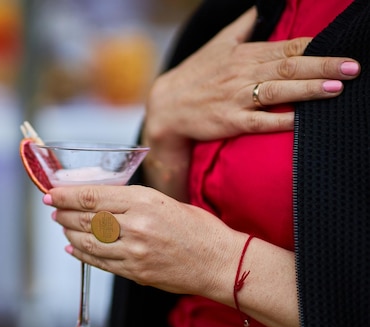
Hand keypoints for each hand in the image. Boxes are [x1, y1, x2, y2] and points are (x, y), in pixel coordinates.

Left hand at [44, 185, 301, 326]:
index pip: (93, 197)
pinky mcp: (135, 273)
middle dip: (63, 213)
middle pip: (85, 218)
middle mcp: (136, 225)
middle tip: (52, 210)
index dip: (66, 195)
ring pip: (87, 242)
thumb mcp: (165, 202)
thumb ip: (132, 201)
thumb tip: (99, 200)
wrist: (220, 263)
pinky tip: (72, 248)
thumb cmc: (199, 229)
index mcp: (144, 200)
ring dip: (68, 233)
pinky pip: (99, 262)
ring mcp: (134, 252)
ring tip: (62, 227)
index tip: (51, 193)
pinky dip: (81, 254)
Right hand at [144, 7, 360, 145]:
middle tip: (352, 66)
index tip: (344, 47)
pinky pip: (259, 122)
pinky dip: (280, 121)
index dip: (316, 47)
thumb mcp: (218, 44)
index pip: (287, 48)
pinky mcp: (230, 122)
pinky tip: (300, 120)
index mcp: (244, 54)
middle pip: (288, 67)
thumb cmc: (195, 75)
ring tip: (337, 87)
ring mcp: (236, 98)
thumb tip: (263, 6)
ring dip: (308, 90)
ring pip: (277, 91)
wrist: (166, 106)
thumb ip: (244, 26)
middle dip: (323, 65)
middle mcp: (243, 74)